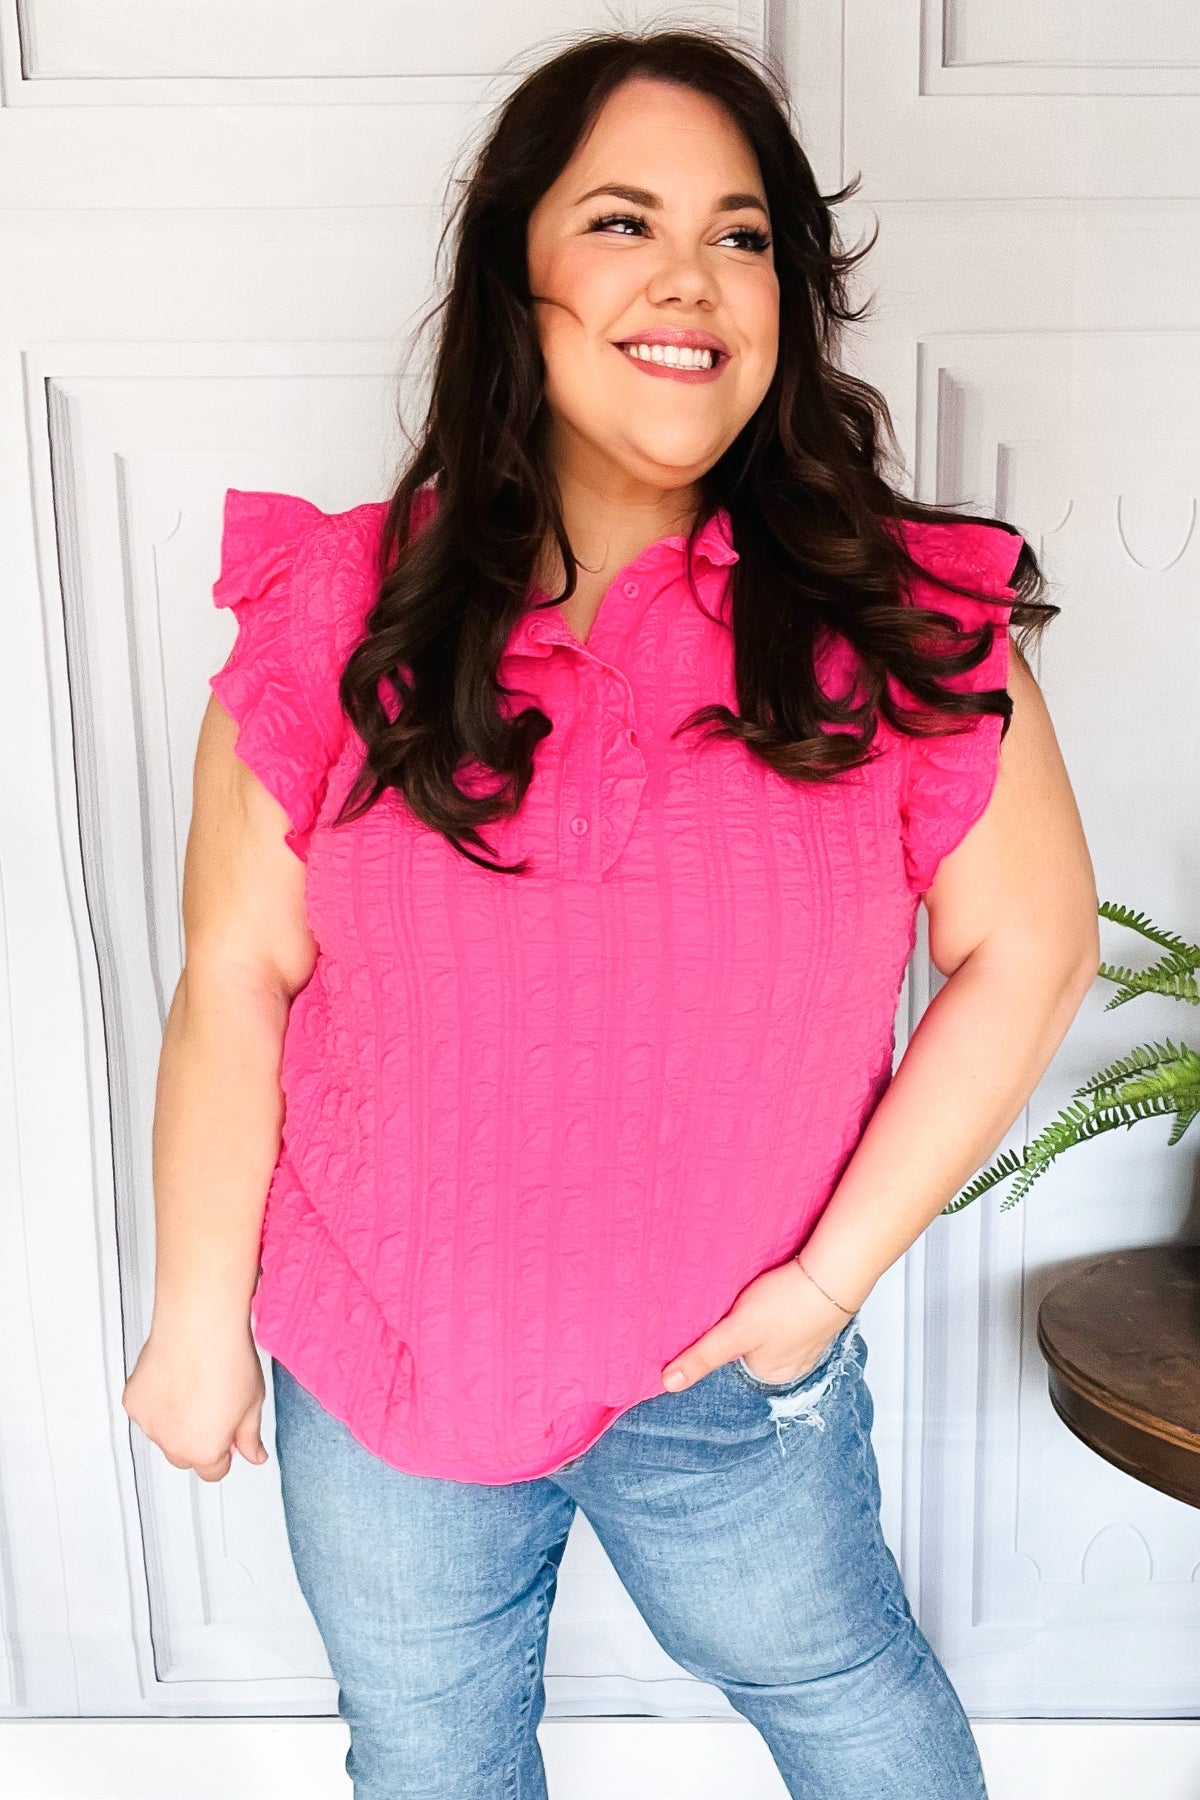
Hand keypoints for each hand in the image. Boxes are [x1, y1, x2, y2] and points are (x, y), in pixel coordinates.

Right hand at [122, 1315, 269, 1481]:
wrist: (199, 1324)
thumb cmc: (227, 1358)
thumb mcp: (253, 1402)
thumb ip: (250, 1436)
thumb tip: (254, 1455)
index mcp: (204, 1450)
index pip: (213, 1471)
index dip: (225, 1451)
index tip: (229, 1433)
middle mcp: (172, 1444)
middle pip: (185, 1456)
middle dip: (197, 1440)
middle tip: (211, 1406)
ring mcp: (149, 1423)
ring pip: (163, 1433)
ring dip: (175, 1420)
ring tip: (193, 1385)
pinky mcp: (133, 1401)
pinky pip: (146, 1411)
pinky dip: (156, 1400)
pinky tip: (173, 1377)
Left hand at [661, 1258, 855, 1390]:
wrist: (832, 1274)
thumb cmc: (788, 1303)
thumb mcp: (736, 1332)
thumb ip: (703, 1357)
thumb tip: (668, 1383)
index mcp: (770, 1375)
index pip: (731, 1359)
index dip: (721, 1337)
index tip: (718, 1318)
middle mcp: (790, 1364)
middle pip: (750, 1344)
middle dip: (741, 1324)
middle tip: (737, 1301)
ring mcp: (806, 1340)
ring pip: (769, 1327)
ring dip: (760, 1312)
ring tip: (757, 1294)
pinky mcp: (814, 1314)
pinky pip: (788, 1313)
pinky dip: (780, 1302)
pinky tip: (776, 1289)